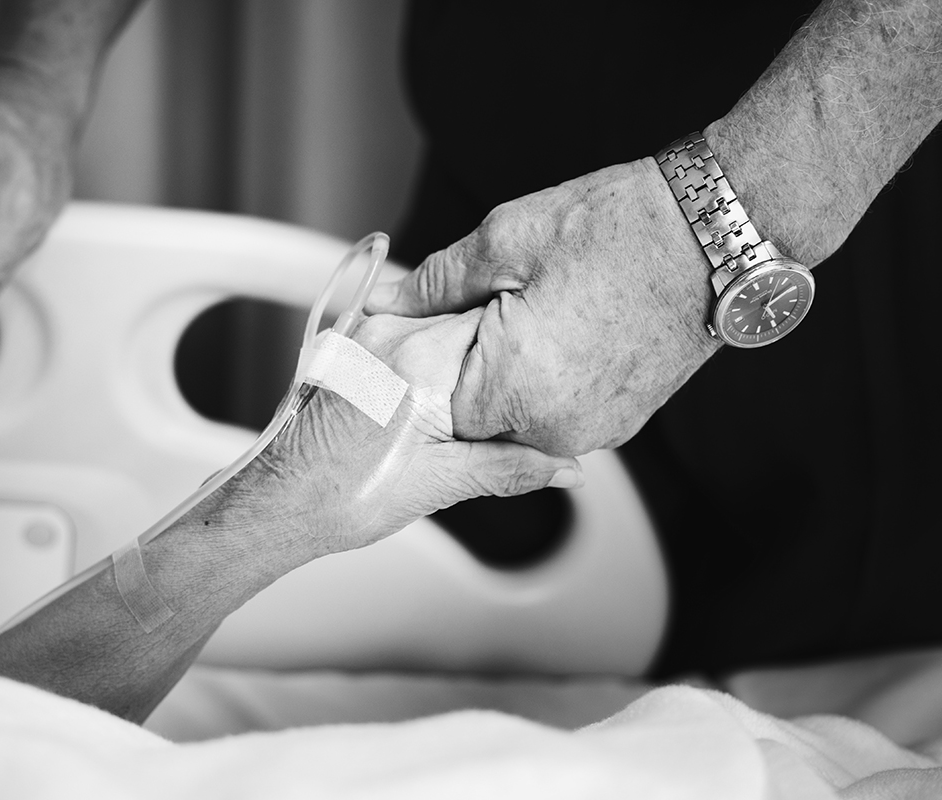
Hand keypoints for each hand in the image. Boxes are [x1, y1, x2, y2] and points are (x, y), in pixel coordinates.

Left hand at [235, 310, 581, 554]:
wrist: (279, 503)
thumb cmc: (342, 497)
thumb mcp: (440, 484)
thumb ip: (509, 466)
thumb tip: (565, 467)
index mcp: (421, 360)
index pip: (498, 326)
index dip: (527, 349)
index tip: (544, 376)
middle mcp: (391, 335)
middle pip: (472, 320)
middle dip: (499, 354)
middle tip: (515, 400)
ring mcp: (369, 336)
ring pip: (442, 325)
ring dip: (467, 356)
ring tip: (470, 407)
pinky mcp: (355, 347)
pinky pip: (412, 334)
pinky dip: (436, 358)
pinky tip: (436, 399)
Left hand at [365, 158, 720, 456]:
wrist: (715, 232)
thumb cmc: (617, 229)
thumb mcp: (504, 241)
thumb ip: (432, 284)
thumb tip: (387, 303)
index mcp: (514, 390)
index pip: (432, 408)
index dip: (427, 362)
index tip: (438, 322)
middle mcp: (555, 428)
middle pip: (475, 419)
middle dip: (467, 369)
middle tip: (490, 305)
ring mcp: (595, 431)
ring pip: (518, 417)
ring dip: (509, 375)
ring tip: (535, 309)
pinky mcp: (622, 421)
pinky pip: (558, 413)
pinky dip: (547, 379)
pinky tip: (563, 328)